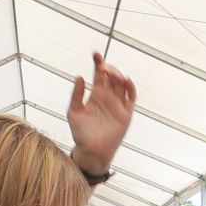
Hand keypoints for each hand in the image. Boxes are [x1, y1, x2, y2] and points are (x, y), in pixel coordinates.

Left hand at [67, 52, 136, 176]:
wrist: (91, 151)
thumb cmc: (81, 134)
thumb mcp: (73, 112)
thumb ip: (76, 95)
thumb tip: (79, 77)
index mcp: (96, 95)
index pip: (99, 75)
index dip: (98, 63)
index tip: (95, 54)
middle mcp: (108, 98)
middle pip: (112, 77)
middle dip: (109, 68)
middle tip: (103, 67)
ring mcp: (118, 105)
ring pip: (122, 84)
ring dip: (119, 76)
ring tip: (112, 73)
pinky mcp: (126, 114)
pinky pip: (131, 98)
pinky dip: (131, 88)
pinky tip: (126, 81)